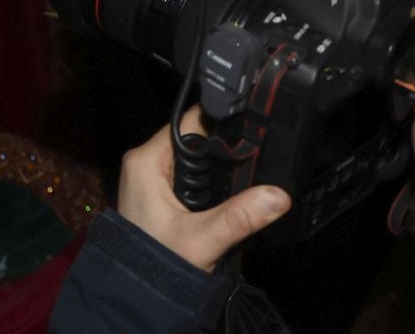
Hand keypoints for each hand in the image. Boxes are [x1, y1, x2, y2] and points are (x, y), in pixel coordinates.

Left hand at [118, 108, 289, 272]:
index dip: (219, 124)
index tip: (252, 128)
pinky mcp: (157, 193)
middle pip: (192, 139)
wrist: (136, 291)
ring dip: (215, 168)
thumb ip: (239, 217)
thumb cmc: (156, 261)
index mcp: (147, 160)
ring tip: (248, 173)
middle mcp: (145, 162)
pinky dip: (206, 182)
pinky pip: (186, 175)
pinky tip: (227, 192)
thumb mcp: (201, 239)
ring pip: (191, 158)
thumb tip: (278, 195)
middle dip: (222, 148)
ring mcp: (149, 177)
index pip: (188, 124)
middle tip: (258, 155)